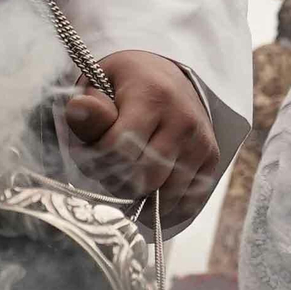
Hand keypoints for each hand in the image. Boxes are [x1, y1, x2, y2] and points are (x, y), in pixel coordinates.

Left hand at [63, 51, 219, 226]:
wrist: (166, 78)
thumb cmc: (124, 88)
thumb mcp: (99, 87)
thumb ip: (89, 110)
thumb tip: (80, 108)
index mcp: (152, 97)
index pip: (121, 150)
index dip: (98, 162)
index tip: (91, 154)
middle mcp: (183, 119)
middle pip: (145, 177)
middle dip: (119, 183)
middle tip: (109, 171)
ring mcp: (201, 141)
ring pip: (167, 195)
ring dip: (141, 200)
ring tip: (128, 181)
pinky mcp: (211, 159)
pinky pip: (188, 202)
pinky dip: (166, 211)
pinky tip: (150, 203)